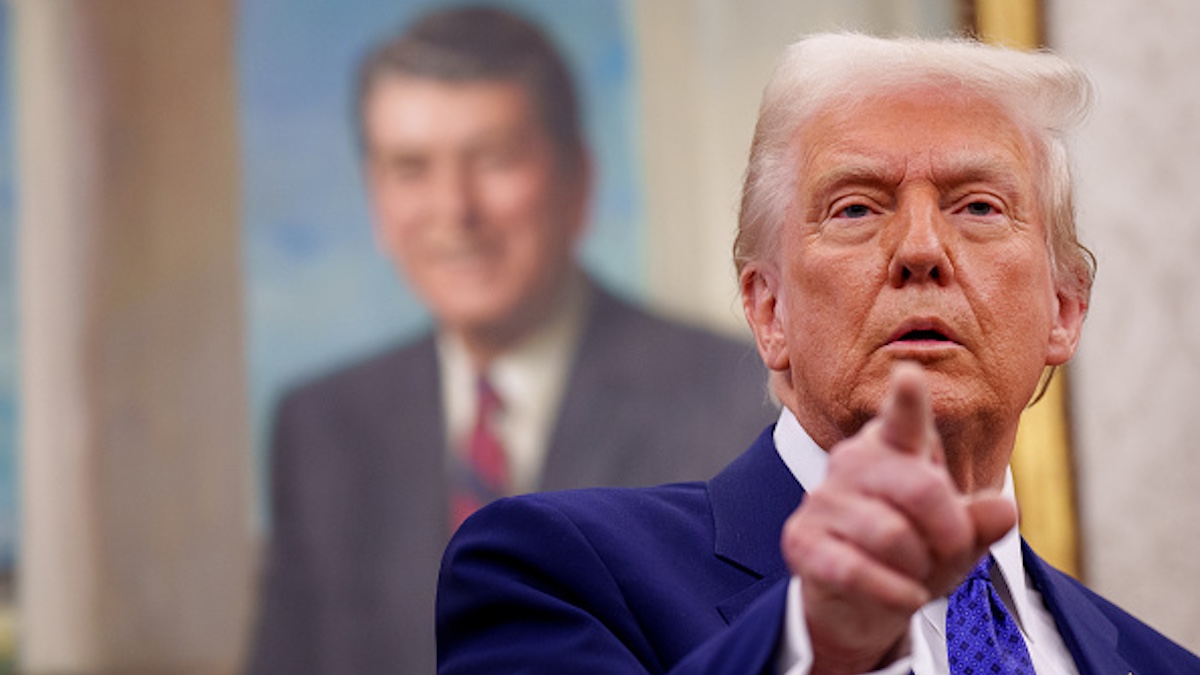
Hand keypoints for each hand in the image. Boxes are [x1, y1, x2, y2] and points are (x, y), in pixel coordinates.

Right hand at [780, 362, 1016, 672]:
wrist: (858, 601)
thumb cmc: (912, 556)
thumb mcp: (957, 540)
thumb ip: (981, 522)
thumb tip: (1003, 509)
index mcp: (893, 448)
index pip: (904, 420)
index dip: (907, 400)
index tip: (909, 375)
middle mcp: (852, 462)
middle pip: (922, 489)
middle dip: (951, 532)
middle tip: (953, 551)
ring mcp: (822, 499)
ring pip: (892, 535)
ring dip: (919, 568)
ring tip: (915, 574)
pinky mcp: (801, 540)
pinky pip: (856, 569)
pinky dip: (893, 592)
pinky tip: (904, 596)